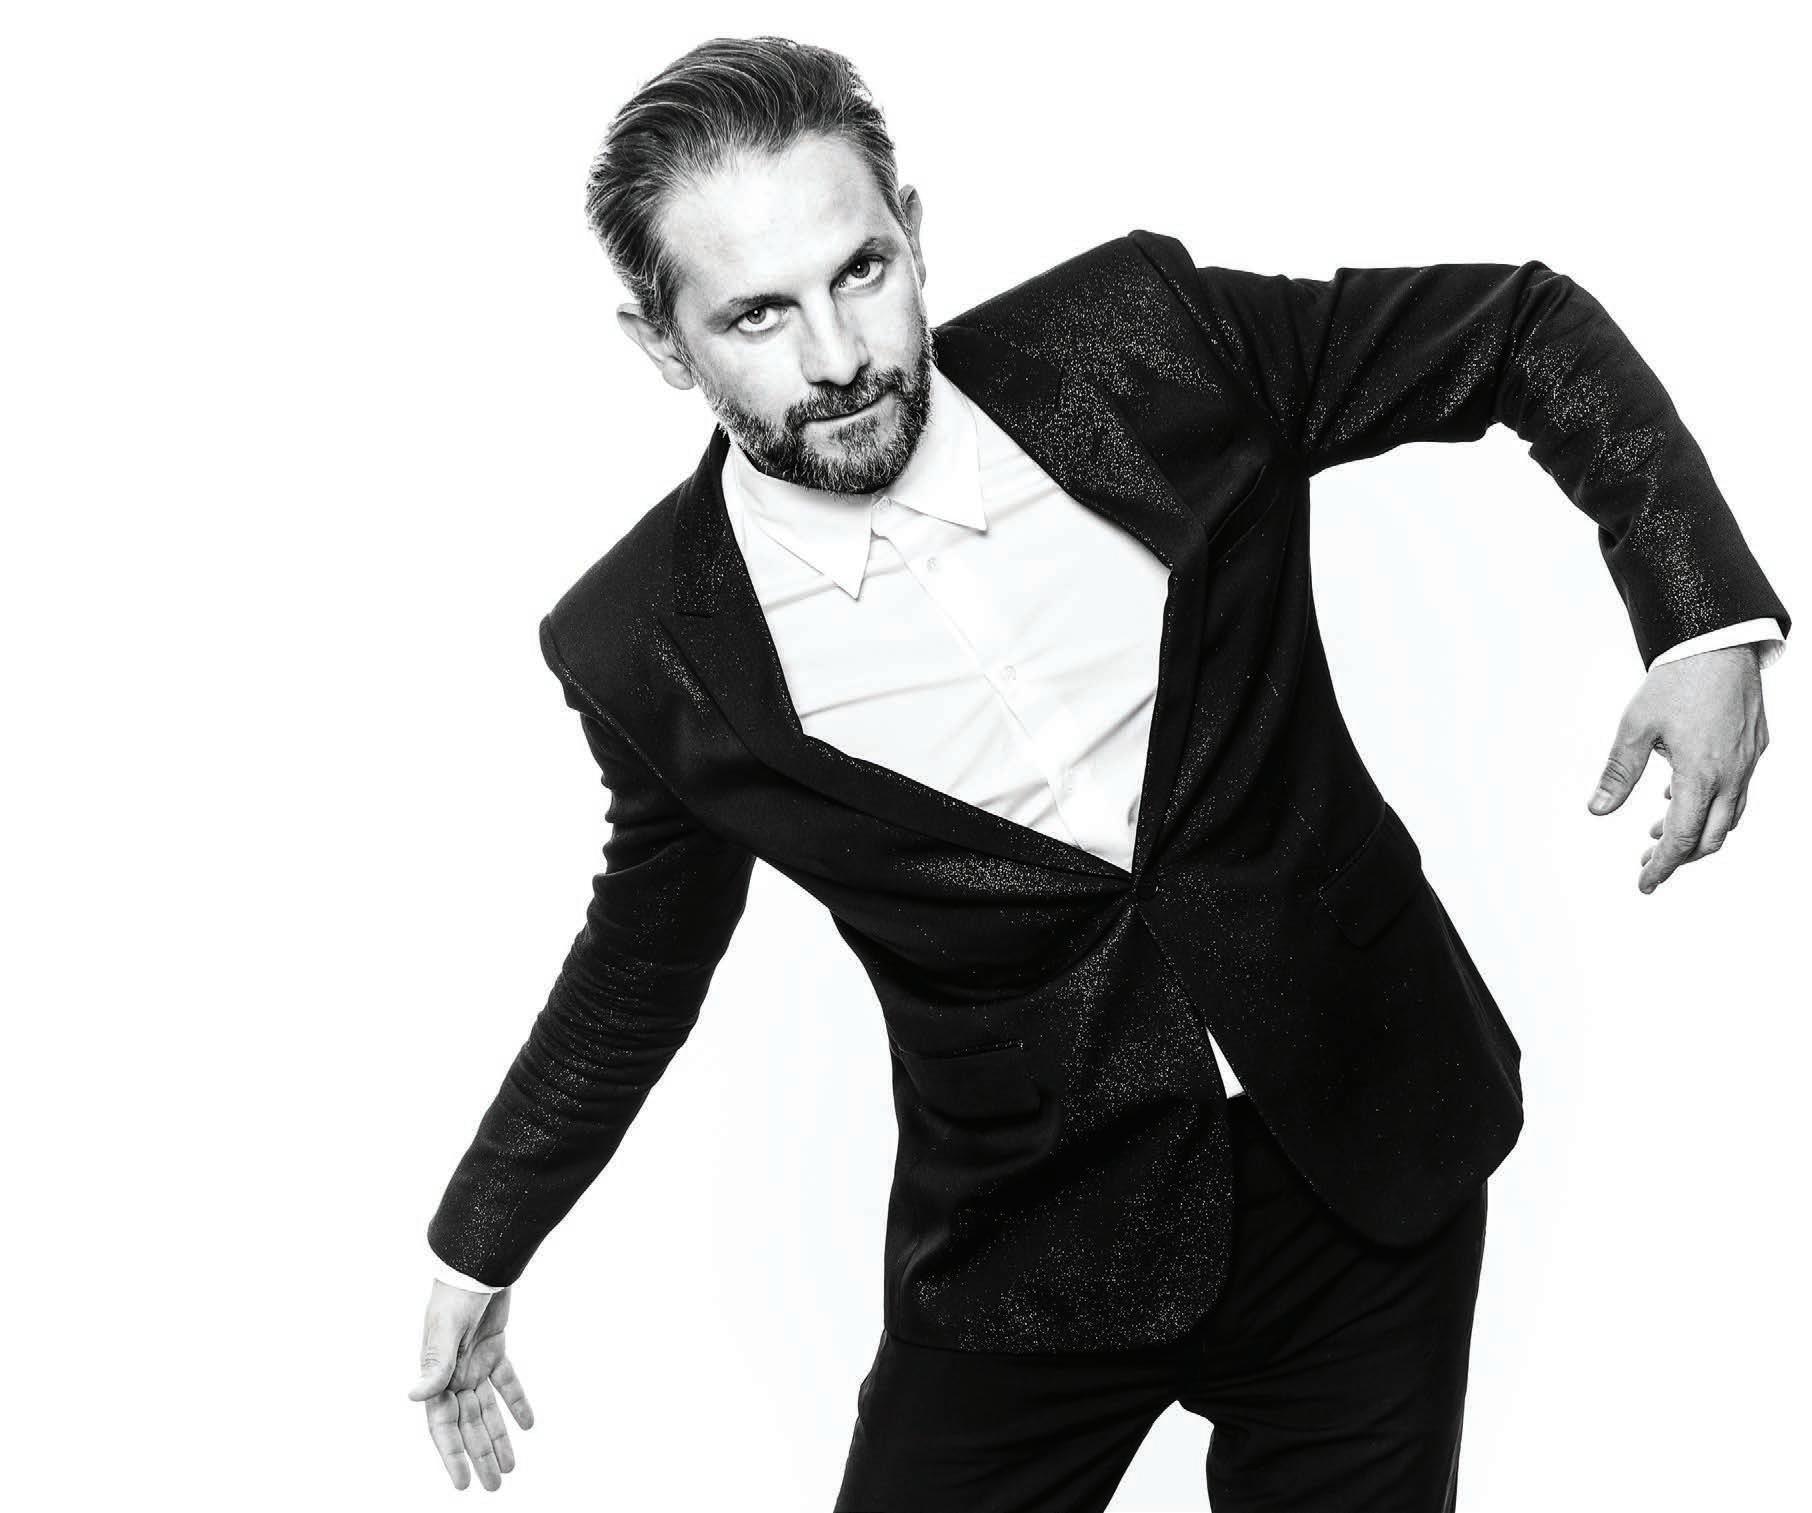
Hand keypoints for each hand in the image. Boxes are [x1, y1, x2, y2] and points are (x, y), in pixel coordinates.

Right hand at [408, 1281, 533, 1489]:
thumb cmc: (456, 1291)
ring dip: (499, 1435)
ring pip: (487, 1409)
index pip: (443, 1425)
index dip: (452, 1456)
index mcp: (437, 1374)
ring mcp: (474, 1362)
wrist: (479, 1261)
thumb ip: (435, 1363)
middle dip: (480, 1455)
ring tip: (509, 1467)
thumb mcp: (445, 1328)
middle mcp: (454, 1373)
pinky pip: (505, 1381)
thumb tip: (415, 1395)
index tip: (463, 1484)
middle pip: (468, 1424)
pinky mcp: (494, 1347)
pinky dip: (516, 1402)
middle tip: (494, 1486)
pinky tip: (528, 1424)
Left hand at [1586, 644, 1768, 892]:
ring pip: (1729, 816)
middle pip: (1711, 838)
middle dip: (1680, 857)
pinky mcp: (1755, 745)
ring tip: (1661, 832)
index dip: (1663, 866)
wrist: (1719, 642)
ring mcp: (1748, 761)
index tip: (1644, 883)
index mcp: (1701, 775)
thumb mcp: (1634, 728)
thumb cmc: (1675, 681)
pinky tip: (1681, 794)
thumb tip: (1597, 811)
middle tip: (1648, 862)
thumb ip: (1618, 774)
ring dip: (1697, 831)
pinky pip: (1738, 790)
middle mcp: (1732, 775)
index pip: (1683, 839)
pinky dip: (1712, 804)